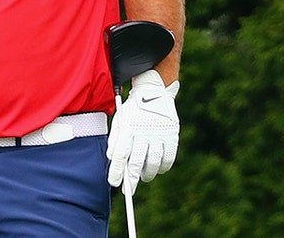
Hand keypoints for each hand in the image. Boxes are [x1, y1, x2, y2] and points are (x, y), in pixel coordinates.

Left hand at [107, 69, 179, 188]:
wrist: (154, 93)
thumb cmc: (133, 111)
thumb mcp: (120, 120)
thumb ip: (115, 139)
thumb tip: (111, 159)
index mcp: (128, 129)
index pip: (120, 155)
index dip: (116, 171)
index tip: (114, 183)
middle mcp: (143, 133)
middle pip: (136, 163)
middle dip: (131, 180)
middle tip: (128, 190)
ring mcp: (159, 135)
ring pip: (153, 164)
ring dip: (147, 174)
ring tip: (143, 176)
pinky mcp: (171, 136)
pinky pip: (168, 159)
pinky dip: (163, 167)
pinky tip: (158, 168)